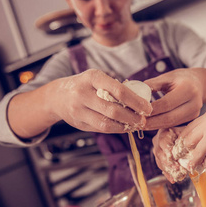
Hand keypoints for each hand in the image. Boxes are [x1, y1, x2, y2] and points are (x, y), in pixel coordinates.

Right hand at [9, 69, 153, 137]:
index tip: (148, 107)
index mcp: (92, 77)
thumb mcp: (96, 79)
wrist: (57, 96)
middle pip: (113, 109)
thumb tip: (141, 100)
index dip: (136, 101)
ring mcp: (78, 109)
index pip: (118, 90)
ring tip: (136, 125)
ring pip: (106, 122)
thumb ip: (114, 88)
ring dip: (125, 126)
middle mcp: (83, 93)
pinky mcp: (78, 123)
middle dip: (132, 116)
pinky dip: (116, 129)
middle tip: (144, 119)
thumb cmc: (85, 85)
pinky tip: (125, 127)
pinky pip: (101, 129)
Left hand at [143, 68, 203, 129]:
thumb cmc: (180, 79)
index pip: (167, 103)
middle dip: (152, 121)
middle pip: (170, 117)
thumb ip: (153, 84)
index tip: (138, 112)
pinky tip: (150, 125)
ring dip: (155, 125)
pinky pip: (174, 124)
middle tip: (137, 123)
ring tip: (141, 125)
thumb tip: (136, 92)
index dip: (152, 109)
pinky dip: (160, 125)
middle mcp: (194, 103)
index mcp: (188, 89)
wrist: (198, 84)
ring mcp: (194, 113)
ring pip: (171, 123)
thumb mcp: (167, 77)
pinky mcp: (191, 119)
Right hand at [152, 127, 185, 183]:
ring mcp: (156, 149)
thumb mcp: (185, 132)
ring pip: (159, 161)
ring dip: (168, 169)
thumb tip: (191, 151)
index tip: (175, 159)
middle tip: (177, 169)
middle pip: (159, 154)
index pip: (163, 143)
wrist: (179, 133)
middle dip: (168, 163)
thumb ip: (185, 140)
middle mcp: (157, 141)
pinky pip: (161, 166)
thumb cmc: (184, 131)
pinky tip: (173, 179)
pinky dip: (167, 173)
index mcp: (163, 133)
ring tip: (176, 176)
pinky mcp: (158, 157)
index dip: (169, 152)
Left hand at [175, 109, 205, 169]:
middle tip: (182, 159)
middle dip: (184, 151)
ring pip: (195, 152)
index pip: (188, 128)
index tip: (181, 148)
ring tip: (191, 167)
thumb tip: (202, 143)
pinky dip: (205, 164)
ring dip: (193, 161)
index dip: (183, 140)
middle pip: (188, 140)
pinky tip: (204, 167)